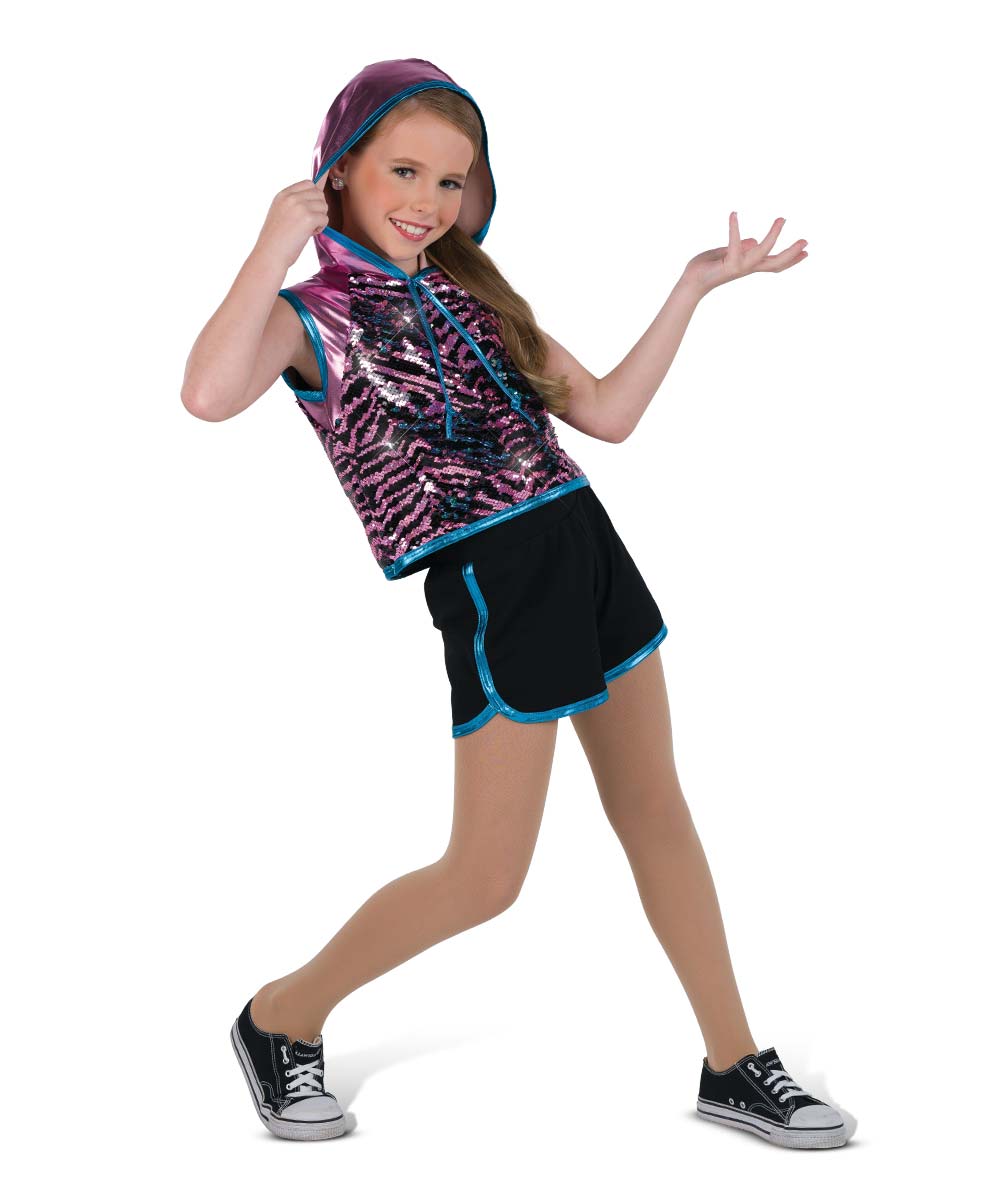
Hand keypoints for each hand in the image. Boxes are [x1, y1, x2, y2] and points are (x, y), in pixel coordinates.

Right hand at [252, 178, 329, 270]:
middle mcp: (291, 197)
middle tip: (309, 222)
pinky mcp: (308, 218)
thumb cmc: (275, 240)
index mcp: (283, 194)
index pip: (308, 183)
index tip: (310, 210)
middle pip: (319, 193)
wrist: (270, 254)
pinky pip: (325, 218)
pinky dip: (321, 228)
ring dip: (320, 219)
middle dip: (318, 208)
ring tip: (308, 229)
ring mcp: (300, 206)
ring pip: (324, 206)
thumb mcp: (280, 213)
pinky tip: (310, 234)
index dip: (313, 196)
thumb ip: (294, 203)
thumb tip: (317, 195)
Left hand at [681, 213, 807, 297]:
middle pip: (775, 263)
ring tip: (781, 218)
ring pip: (762, 253)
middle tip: (806, 242)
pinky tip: (733, 214)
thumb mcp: (725, 253)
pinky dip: (734, 229)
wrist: (690, 283)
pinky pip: (734, 244)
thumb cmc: (705, 268)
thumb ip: (739, 247)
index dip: (791, 258)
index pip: (774, 263)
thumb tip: (753, 240)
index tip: (807, 251)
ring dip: (773, 236)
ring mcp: (739, 267)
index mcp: (749, 265)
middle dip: (791, 254)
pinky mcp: (727, 265)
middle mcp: (747, 268)